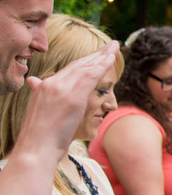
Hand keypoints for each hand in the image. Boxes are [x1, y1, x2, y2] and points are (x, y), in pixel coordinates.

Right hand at [13, 43, 119, 160]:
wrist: (35, 149)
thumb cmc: (39, 137)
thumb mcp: (40, 112)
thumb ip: (40, 93)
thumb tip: (34, 81)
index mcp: (44, 87)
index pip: (68, 69)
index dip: (84, 61)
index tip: (97, 54)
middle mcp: (52, 83)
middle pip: (78, 64)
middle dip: (95, 54)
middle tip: (110, 45)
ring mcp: (61, 88)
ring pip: (86, 67)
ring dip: (102, 56)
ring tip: (114, 47)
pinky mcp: (72, 96)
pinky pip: (90, 75)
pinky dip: (102, 65)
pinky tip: (111, 58)